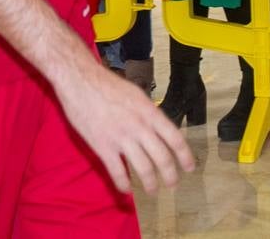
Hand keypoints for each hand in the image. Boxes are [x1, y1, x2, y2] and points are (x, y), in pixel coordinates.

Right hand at [53, 59, 194, 193]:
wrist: (80, 80)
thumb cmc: (107, 84)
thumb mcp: (136, 94)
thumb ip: (148, 113)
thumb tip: (158, 128)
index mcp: (149, 112)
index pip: (174, 138)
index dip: (185, 156)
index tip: (189, 167)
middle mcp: (139, 126)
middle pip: (162, 157)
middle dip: (170, 175)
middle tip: (173, 184)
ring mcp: (121, 137)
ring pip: (143, 168)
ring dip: (150, 183)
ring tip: (152, 190)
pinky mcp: (103, 146)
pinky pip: (117, 171)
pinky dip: (123, 184)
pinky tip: (126, 189)